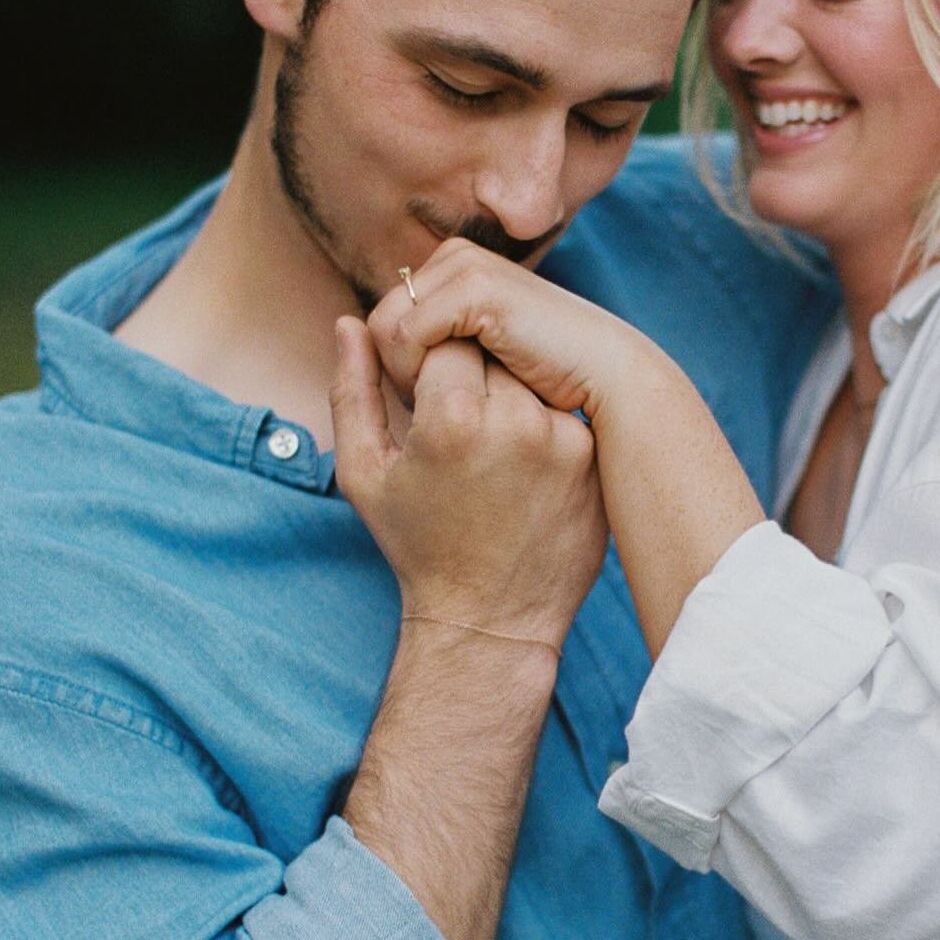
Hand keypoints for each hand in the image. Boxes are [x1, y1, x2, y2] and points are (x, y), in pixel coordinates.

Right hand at [331, 313, 606, 651]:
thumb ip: (352, 390)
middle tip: (457, 427)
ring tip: (489, 453)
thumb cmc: (418, 546)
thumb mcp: (365, 473)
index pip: (443, 338)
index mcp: (450, 418)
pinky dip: (541, 426)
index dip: (427, 364)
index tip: (422, 400)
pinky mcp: (591, 459)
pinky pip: (561, 412)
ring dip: (507, 397)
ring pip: (529, 377)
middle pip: (490, 350)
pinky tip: (521, 470)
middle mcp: (514, 421)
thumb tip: (348, 322)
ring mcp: (562, 439)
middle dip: (468, 376)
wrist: (491, 617)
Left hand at [366, 239, 653, 423]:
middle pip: (378, 322)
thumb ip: (441, 346)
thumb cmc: (551, 380)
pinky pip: (406, 335)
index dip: (402, 370)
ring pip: (384, 328)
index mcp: (456, 267)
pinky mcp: (474, 288)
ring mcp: (465, 266)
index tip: (440, 405)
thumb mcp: (483, 358)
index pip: (388, 320)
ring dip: (407, 377)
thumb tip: (370, 349)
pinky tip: (462, 398)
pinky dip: (420, 375)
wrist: (608, 377)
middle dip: (400, 374)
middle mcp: (456, 256)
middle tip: (442, 412)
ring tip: (451, 406)